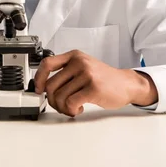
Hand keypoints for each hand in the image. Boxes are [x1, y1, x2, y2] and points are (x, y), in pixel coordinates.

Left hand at [33, 50, 157, 116]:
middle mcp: (79, 62)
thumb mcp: (83, 68)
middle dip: (52, 100)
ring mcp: (87, 74)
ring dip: (62, 108)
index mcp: (74, 56)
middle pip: (51, 85)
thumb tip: (43, 87)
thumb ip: (65, 73)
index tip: (38, 89)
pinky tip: (78, 109)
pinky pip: (71, 103)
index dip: (39, 78)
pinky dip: (71, 110)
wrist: (127, 84)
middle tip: (60, 105)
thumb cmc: (103, 79)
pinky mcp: (93, 88)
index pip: (47, 64)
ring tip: (71, 108)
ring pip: (60, 96)